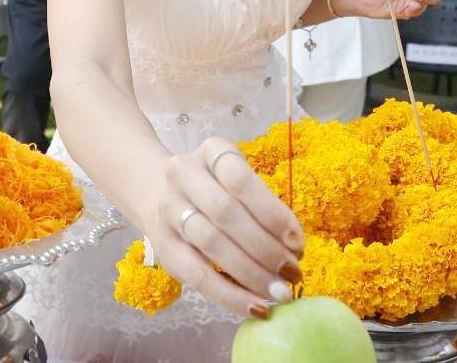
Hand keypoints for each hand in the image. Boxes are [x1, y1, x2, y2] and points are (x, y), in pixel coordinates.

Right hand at [144, 139, 302, 317]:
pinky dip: (230, 295)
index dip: (272, 213)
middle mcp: (183, 174)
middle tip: (293, 273)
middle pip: (226, 213)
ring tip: (279, 292)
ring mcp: (169, 209)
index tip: (297, 242)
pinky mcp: (163, 246)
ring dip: (251, 273)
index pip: (241, 179)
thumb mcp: (237, 179)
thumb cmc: (216, 187)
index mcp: (211, 151)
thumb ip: (263, 205)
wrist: (159, 192)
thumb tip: (294, 248)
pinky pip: (197, 276)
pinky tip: (255, 306)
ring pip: (211, 243)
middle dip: (265, 248)